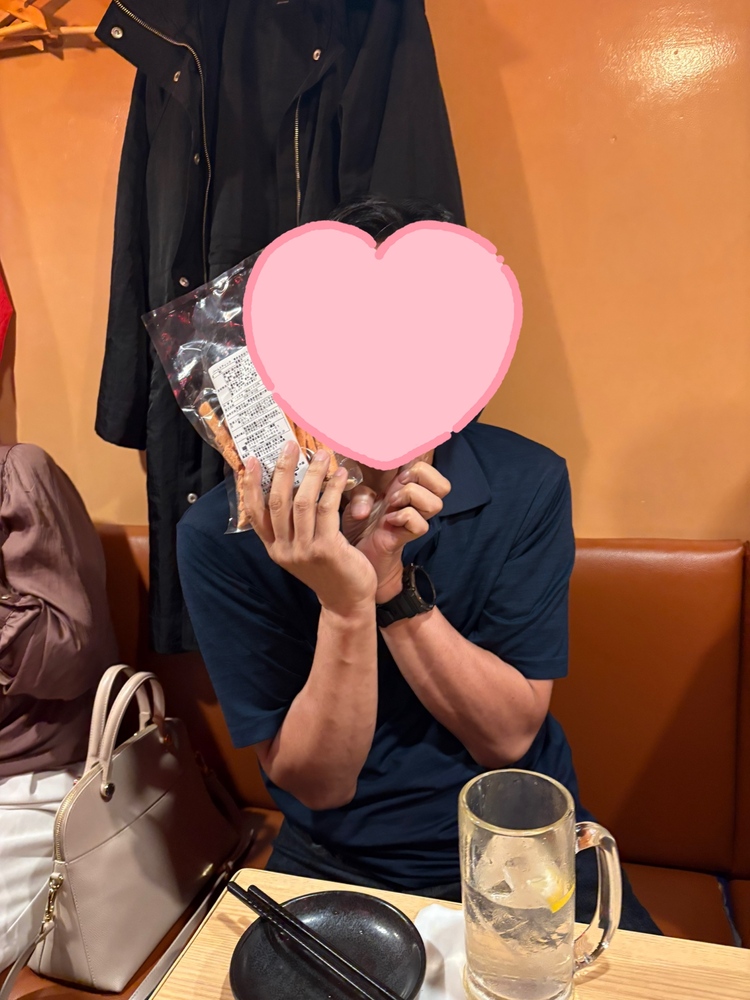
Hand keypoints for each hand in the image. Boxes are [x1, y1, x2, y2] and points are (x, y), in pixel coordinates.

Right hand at [244, 441, 376, 615]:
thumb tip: (289, 487)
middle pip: (277, 501)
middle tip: (290, 446)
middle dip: (282, 469)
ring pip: (302, 502)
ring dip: (312, 474)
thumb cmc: (328, 570)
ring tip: (321, 455)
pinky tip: (341, 475)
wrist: (347, 602)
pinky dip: (333, 488)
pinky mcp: (326, 549)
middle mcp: (285, 549)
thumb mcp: (302, 550)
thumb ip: (292, 526)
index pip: (255, 512)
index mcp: (274, 548)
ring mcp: (304, 550)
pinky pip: (326, 510)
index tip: (251, 460)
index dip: (251, 485)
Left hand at [341, 460, 450, 602]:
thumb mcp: (356, 499)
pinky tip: (388, 521)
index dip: (422, 459)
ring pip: (436, 503)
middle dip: (421, 477)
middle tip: (398, 484)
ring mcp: (415, 520)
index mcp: (407, 487)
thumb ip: (361, 490)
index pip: (432, 469)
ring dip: (412, 497)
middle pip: (444, 486)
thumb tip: (358, 496)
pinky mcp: (408, 536)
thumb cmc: (360, 523)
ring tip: (391, 503)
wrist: (358, 553)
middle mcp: (416, 503)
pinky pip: (419, 523)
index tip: (399, 463)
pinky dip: (403, 517)